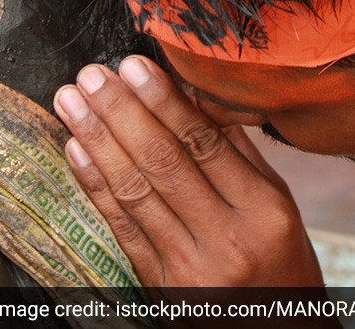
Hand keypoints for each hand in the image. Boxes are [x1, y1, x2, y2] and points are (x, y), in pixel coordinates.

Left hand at [52, 55, 325, 288]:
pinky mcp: (162, 288)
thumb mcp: (280, 206)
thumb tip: (196, 95)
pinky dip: (95, 186)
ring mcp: (190, 268)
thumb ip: (238, 153)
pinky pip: (122, 229)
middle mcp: (227, 239)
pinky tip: (77, 151)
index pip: (205, 144)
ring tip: (71, 102)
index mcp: (264, 212)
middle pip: (164, 163)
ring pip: (135, 192)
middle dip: (122, 113)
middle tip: (91, 76)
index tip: (134, 66)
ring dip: (97, 141)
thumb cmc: (283, 265)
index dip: (164, 102)